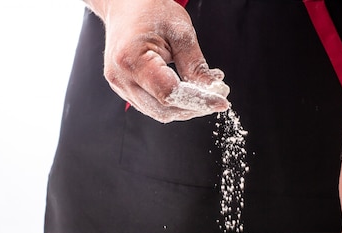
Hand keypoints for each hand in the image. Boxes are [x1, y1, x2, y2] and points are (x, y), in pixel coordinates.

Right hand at [89, 0, 228, 121]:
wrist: (124, 5)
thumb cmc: (150, 10)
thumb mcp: (180, 31)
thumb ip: (196, 65)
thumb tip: (214, 90)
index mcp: (132, 59)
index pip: (170, 93)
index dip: (198, 101)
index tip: (221, 102)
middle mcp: (122, 78)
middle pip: (164, 110)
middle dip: (194, 108)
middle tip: (217, 98)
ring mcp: (120, 86)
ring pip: (159, 113)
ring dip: (185, 108)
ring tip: (205, 93)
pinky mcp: (124, 89)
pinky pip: (153, 106)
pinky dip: (174, 104)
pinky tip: (189, 91)